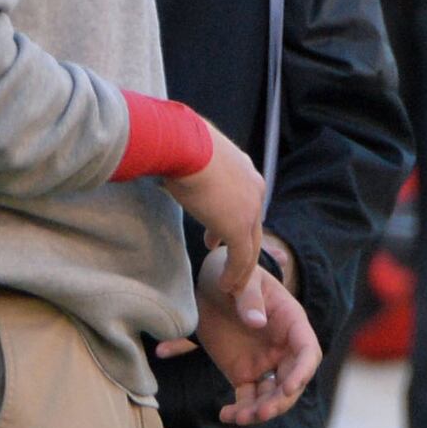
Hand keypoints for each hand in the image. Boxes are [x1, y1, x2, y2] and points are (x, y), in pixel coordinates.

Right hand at [160, 132, 267, 288]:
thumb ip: (191, 163)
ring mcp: (249, 210)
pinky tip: (227, 286)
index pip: (244, 203)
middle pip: (253, 227)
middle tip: (233, 265)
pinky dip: (235, 275)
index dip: (232, 222)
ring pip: (251, 247)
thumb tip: (172, 159)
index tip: (216, 237)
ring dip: (241, 268)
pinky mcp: (239, 227)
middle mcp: (254, 190)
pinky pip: (241, 258)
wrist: (185, 144)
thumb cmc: (179, 141)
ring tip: (232, 284)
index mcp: (245, 171)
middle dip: (242, 248)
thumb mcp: (192, 152)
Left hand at [168, 248, 321, 423]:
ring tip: (237, 418)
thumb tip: (257, 322)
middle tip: (260, 412)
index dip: (302, 372)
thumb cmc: (231, 273)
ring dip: (259, 410)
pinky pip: (247, 398)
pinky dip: (239, 410)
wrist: (208, 282)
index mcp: (292, 323)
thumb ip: (250, 297)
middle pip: (292, 381)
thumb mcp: (241, 278)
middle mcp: (283, 347)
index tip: (289, 388)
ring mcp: (264, 362)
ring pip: (271, 395)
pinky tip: (225, 415)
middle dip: (280, 400)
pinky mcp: (243, 372)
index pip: (307, 352)